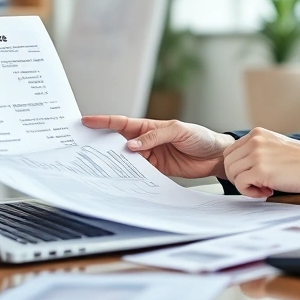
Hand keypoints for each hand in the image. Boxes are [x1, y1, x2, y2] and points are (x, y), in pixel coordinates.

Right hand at [81, 115, 233, 178]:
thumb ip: (155, 137)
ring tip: (98, 166)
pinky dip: (129, 175)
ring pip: (126, 159)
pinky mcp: (156, 170)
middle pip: (118, 142)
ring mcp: (150, 156)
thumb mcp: (178, 131)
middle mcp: (146, 141)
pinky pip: (138, 172)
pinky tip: (121, 178)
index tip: (86, 121)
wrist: (216, 156)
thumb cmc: (200, 137)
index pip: (122, 123)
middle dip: (102, 144)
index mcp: (149, 126)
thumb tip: (131, 145)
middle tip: (83, 148)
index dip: (103, 122)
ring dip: (114, 162)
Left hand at [222, 128, 299, 198]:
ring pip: (232, 174)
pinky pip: (240, 184)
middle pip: (228, 163)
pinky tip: (267, 192)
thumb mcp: (276, 146)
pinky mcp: (260, 170)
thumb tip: (241, 167)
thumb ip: (258, 150)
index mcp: (257, 134)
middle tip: (256, 184)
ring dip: (245, 186)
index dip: (238, 167)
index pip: (230, 151)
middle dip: (238, 177)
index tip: (252, 175)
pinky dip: (250, 192)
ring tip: (264, 188)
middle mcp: (254, 141)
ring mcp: (256, 155)